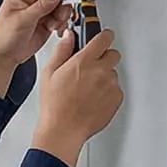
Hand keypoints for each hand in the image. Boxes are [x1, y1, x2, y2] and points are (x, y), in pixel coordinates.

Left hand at [0, 0, 71, 94]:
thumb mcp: (22, 19)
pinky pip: (62, 16)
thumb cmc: (3, 36)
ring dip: (62, 14)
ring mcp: (41, 9)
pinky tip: (53, 29)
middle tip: (61, 13)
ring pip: (62, 4)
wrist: (4, 55)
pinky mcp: (48, 20)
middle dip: (63, 2)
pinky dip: (62, 22)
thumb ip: (41, 6)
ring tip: (52, 24)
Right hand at [31, 27, 125, 166]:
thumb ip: (62, 51)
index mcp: (84, 61)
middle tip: (90, 67)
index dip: (102, 36)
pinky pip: (115, 88)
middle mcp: (101, 70)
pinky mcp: (117, 98)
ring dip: (104, 76)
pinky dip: (107, 91)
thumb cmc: (55, 105)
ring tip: (87, 89)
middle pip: (113, 54)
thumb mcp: (49, 73)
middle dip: (103, 57)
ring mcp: (111, 85)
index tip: (101, 37)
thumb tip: (70, 37)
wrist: (64, 129)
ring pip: (113, 72)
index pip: (104, 37)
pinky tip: (92, 98)